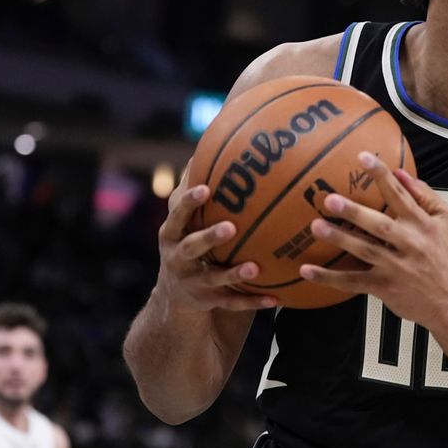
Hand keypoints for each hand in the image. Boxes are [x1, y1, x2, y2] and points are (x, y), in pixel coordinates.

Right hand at [154, 170, 275, 312]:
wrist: (176, 292)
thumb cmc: (187, 241)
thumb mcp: (183, 220)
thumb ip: (192, 188)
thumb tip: (206, 145)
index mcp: (172, 235)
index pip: (177, 215)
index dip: (189, 202)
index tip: (205, 188)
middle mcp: (178, 258)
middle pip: (191, 247)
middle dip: (209, 237)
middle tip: (231, 227)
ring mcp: (193, 281)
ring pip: (213, 278)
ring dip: (234, 274)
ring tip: (255, 268)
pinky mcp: (209, 301)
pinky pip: (232, 303)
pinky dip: (252, 301)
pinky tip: (275, 299)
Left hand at [299, 152, 447, 324]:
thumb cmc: (444, 256)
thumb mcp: (445, 221)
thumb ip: (425, 195)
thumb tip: (400, 173)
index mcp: (422, 224)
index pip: (400, 195)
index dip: (382, 176)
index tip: (363, 157)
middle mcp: (409, 243)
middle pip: (379, 226)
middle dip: (355, 213)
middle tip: (330, 200)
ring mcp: (395, 267)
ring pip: (365, 251)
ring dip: (340, 239)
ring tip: (317, 227)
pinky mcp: (383, 287)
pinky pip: (353, 281)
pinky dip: (329, 277)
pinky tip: (307, 270)